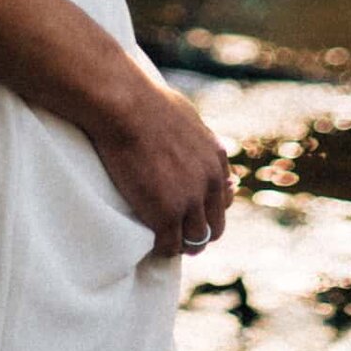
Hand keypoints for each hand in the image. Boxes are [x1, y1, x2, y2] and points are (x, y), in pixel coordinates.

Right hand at [95, 71, 231, 257]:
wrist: (126, 107)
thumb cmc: (146, 101)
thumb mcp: (186, 116)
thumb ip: (196, 136)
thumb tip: (193, 136)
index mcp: (216, 158)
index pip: (224, 199)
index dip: (207, 209)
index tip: (192, 213)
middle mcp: (210, 182)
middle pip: (215, 226)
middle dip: (198, 233)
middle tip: (180, 236)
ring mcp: (190, 200)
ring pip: (196, 240)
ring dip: (182, 245)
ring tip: (166, 244)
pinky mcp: (166, 214)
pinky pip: (169, 246)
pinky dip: (161, 249)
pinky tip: (150, 244)